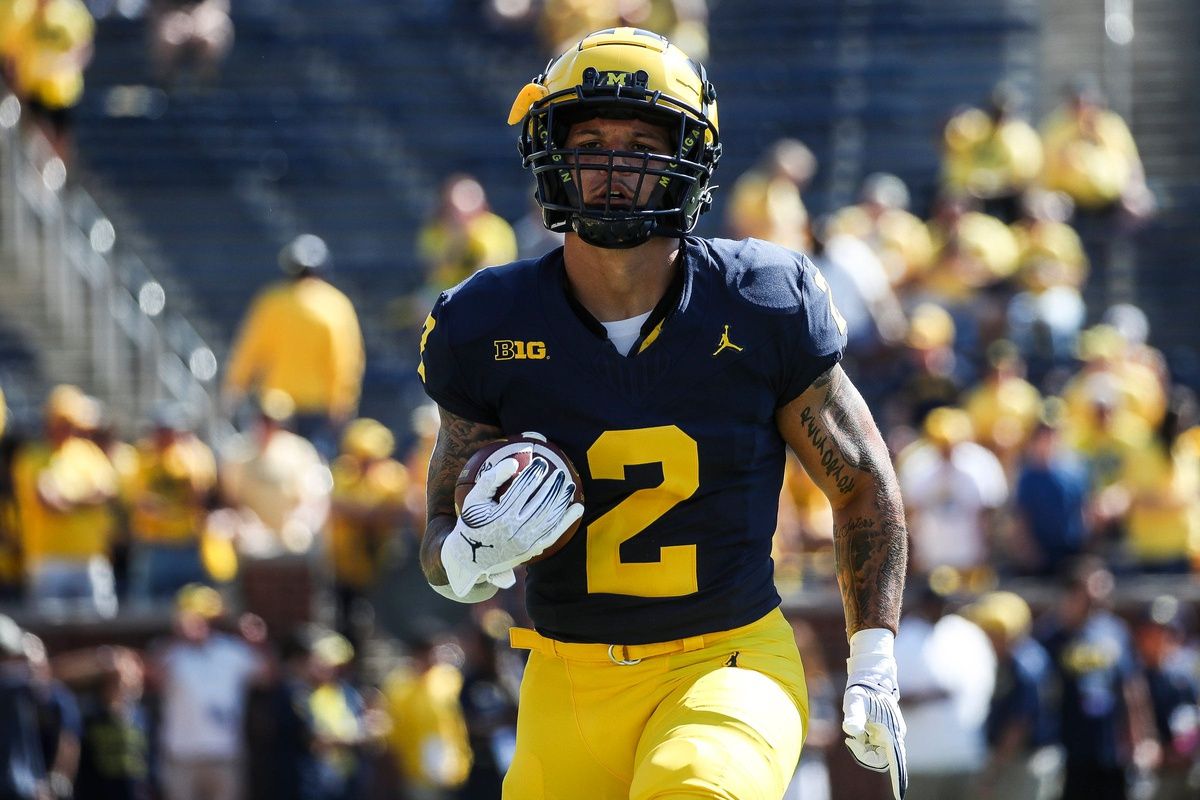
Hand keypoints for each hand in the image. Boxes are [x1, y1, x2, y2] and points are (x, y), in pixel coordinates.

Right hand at [440, 452, 582, 597]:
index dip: (533, 475)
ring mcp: (526, 543)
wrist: (470, 558)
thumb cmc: (471, 522)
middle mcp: (515, 531)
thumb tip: (514, 462)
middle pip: (540, 503)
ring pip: (549, 517)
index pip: (522, 490)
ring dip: (561, 499)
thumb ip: (491, 479)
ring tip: (568, 484)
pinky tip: (577, 508)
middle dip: (551, 486)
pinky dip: (567, 521)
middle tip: (559, 472)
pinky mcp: (532, 550)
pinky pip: (554, 534)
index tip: (541, 463)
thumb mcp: (474, 499)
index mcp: (500, 517)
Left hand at [843, 629, 907, 799]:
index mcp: (890, 733)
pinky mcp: (886, 733)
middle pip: (880, 760)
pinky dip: (864, 743)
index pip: (896, 761)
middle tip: (851, 740)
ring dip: (863, 747)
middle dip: (864, 754)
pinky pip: (874, 747)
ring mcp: (891, 735)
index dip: (898, 779)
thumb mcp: (855, 701)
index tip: (899, 796)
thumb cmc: (863, 689)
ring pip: (876, 753)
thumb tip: (850, 729)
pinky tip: (858, 732)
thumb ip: (854, 715)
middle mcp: (894, 736)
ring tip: (856, 730)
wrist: (871, 676)